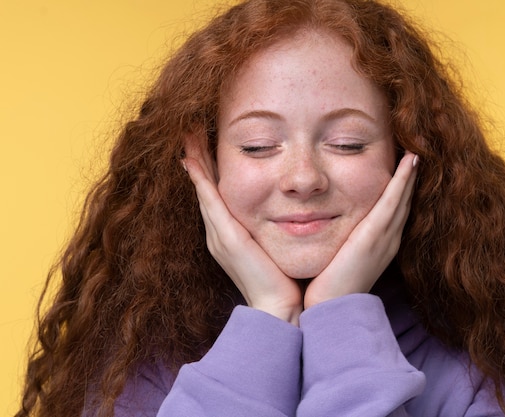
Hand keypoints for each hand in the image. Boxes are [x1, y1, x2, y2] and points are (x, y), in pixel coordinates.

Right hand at [183, 132, 302, 324]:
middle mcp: (218, 233)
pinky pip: (210, 202)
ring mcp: (219, 236)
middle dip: (197, 161)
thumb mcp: (274, 248)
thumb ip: (271, 230)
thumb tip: (288, 212)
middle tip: (189, 133)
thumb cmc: (281, 280)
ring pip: (203, 191)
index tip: (205, 146)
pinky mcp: (227, 238)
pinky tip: (192, 161)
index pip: (216, 196)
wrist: (278, 308)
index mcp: (229, 235)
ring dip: (195, 163)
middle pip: (204, 189)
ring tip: (188, 138)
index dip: (209, 171)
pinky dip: (201, 181)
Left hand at [303, 152, 417, 308]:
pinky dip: (403, 181)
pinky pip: (393, 201)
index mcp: (379, 245)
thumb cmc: (327, 287)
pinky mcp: (375, 236)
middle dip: (410, 179)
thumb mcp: (337, 257)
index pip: (393, 211)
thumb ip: (339, 241)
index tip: (403, 168)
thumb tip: (324, 223)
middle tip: (415, 153)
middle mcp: (388, 240)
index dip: (400, 189)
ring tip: (416, 151)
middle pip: (404, 202)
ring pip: (403, 198)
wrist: (329, 309)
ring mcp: (385, 238)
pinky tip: (410, 162)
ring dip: (410, 174)